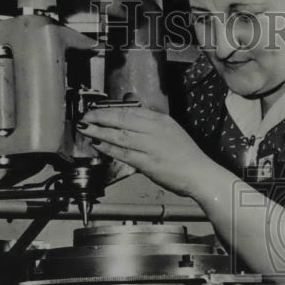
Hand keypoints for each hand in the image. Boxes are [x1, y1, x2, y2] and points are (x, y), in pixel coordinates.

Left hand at [77, 107, 210, 196]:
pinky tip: (98, 145)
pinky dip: (109, 148)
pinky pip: (123, 153)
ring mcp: (150, 146)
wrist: (199, 173)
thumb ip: (150, 125)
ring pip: (119, 135)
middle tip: (85, 118)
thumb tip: (130, 120)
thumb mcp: (170, 130)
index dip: (109, 110)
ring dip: (99, 132)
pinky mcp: (148, 163)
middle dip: (99, 118)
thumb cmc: (185, 155)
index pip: (129, 110)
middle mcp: (154, 129)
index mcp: (160, 120)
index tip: (96, 111)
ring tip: (86, 130)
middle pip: (121, 119)